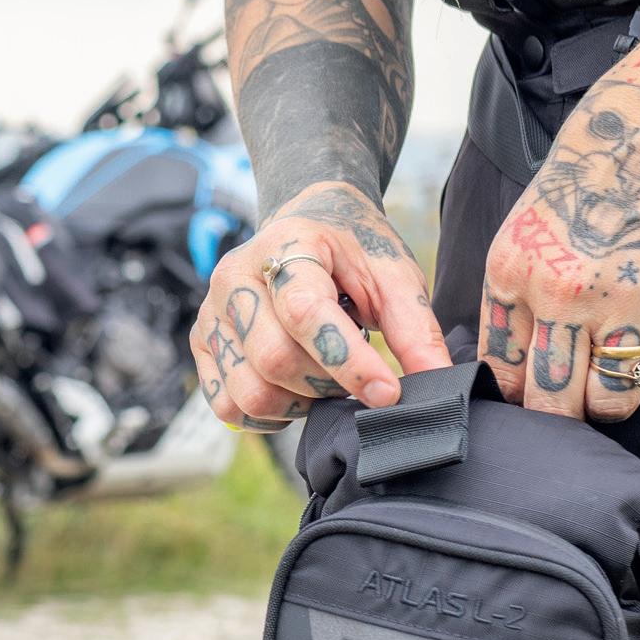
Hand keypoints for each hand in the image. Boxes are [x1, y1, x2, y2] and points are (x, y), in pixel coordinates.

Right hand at [189, 183, 449, 430]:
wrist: (306, 226)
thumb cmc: (353, 253)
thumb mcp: (393, 275)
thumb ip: (415, 328)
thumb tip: (438, 383)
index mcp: (285, 246)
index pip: (305, 313)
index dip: (349, 363)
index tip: (389, 393)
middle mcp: (234, 278)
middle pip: (275, 361)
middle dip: (328, 385)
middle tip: (358, 378)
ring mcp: (210, 314)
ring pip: (251, 392)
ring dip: (300, 403)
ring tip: (326, 379)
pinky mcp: (202, 346)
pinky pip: (231, 405)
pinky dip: (271, 413)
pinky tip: (296, 388)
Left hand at [478, 76, 639, 421]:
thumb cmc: (587, 186)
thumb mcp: (524, 234)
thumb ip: (511, 305)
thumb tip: (509, 385)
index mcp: (514, 272)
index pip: (504, 374)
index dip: (519, 397)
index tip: (533, 396)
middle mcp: (566, 290)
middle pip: (553, 403)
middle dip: (559, 415)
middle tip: (571, 404)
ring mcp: (629, 295)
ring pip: (612, 401)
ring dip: (611, 400)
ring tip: (612, 376)